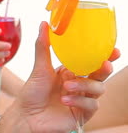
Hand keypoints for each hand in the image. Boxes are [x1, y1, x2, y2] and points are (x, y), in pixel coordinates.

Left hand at [0, 22, 118, 132]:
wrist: (27, 116)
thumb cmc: (32, 92)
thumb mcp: (39, 67)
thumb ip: (43, 46)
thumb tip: (43, 23)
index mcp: (71, 71)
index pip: (92, 61)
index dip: (105, 56)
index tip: (113, 49)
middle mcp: (79, 84)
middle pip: (100, 75)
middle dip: (105, 69)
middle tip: (104, 64)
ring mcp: (82, 99)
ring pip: (98, 89)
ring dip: (84, 86)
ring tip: (67, 86)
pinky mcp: (82, 114)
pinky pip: (91, 105)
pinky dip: (80, 100)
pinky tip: (65, 100)